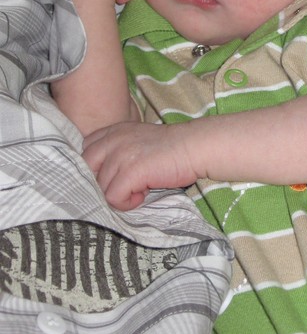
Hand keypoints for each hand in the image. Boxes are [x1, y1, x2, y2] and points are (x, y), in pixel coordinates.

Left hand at [83, 121, 197, 209]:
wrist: (194, 147)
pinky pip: (114, 198)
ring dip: (119, 194)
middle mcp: (113, 140)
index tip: (115, 175)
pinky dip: (127, 203)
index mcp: (114, 131)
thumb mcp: (138, 141)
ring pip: (101, 188)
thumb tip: (102, 176)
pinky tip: (144, 194)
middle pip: (86, 170)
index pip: (85, 151)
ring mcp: (120, 155)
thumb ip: (118, 150)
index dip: (96, 168)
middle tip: (124, 185)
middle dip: (102, 183)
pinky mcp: (130, 172)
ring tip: (141, 188)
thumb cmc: (171, 148)